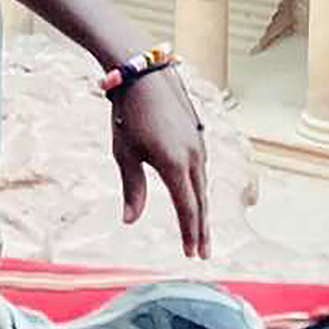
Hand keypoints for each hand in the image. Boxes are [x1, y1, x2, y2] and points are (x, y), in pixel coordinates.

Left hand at [110, 67, 212, 258]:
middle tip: (202, 253)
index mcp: (174, 164)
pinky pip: (201, 168)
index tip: (192, 254)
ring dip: (202, 208)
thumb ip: (132, 188)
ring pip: (203, 184)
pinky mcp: (197, 135)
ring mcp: (198, 144)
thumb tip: (129, 220)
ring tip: (200, 230)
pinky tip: (195, 196)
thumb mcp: (125, 153)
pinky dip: (199, 188)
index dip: (190, 233)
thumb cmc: (128, 114)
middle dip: (201, 229)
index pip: (187, 208)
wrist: (143, 74)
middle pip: (201, 201)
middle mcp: (193, 156)